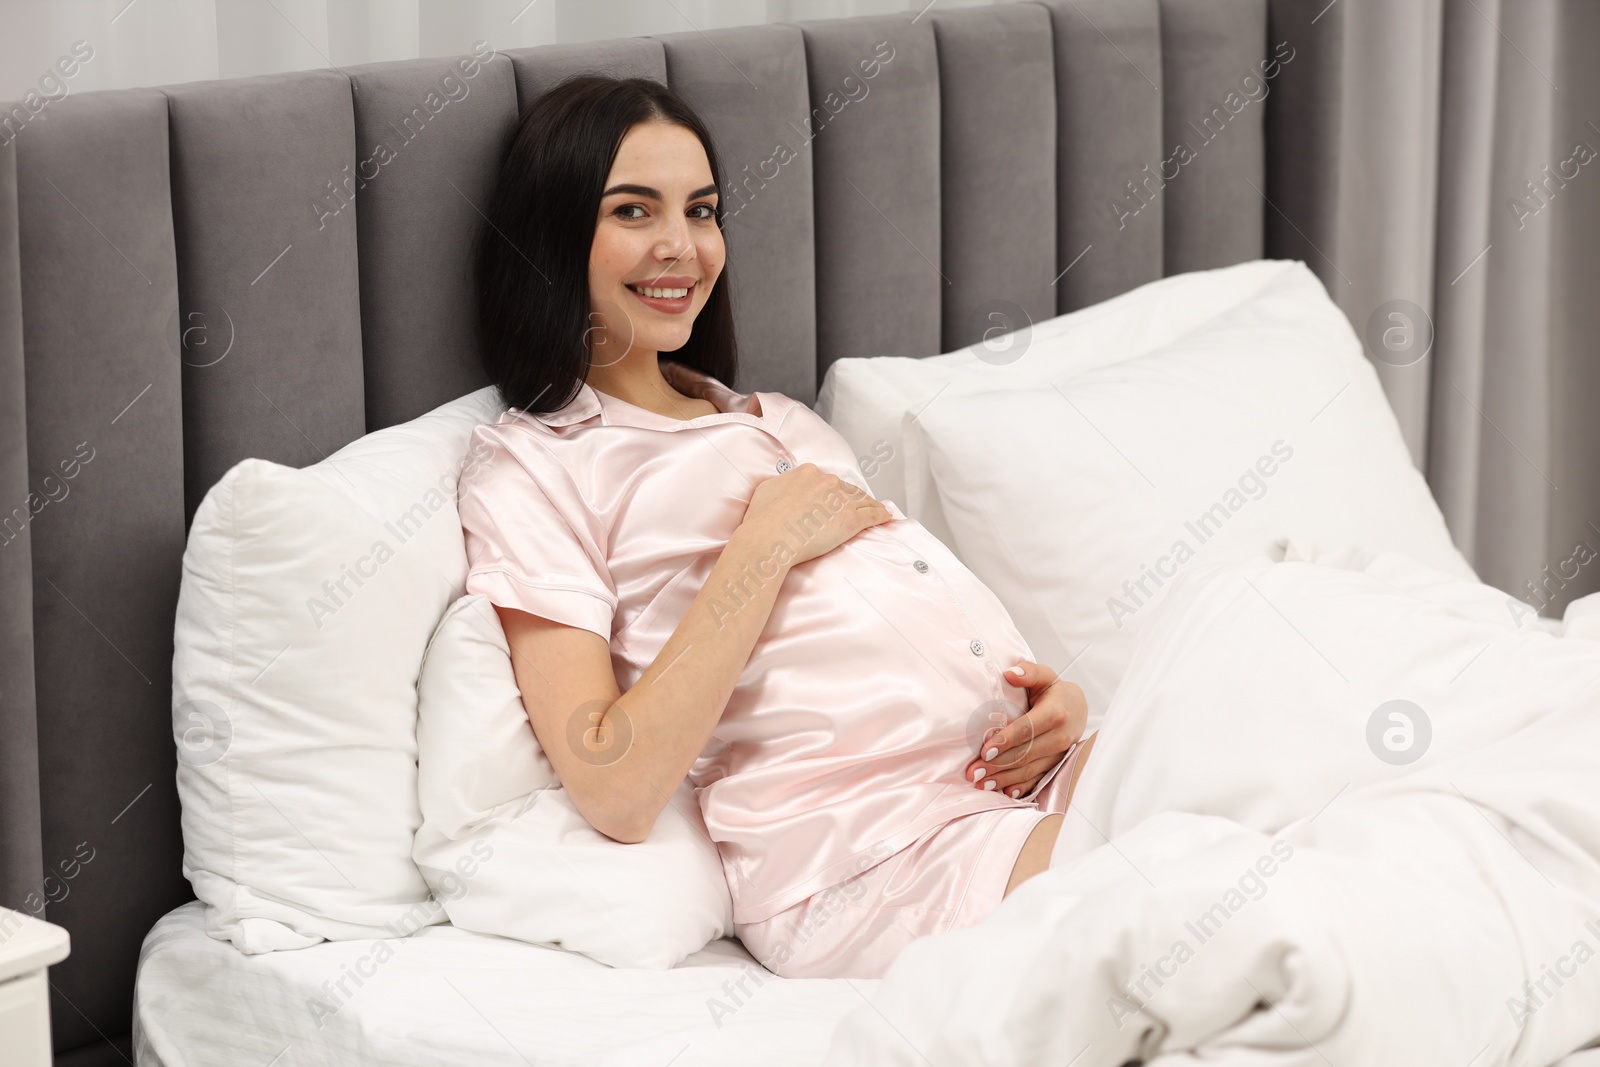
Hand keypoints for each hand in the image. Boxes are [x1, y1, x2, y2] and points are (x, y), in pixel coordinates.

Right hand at [739, 462, 892, 566]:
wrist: (768, 538)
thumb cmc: (762, 519)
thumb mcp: (767, 490)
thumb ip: (781, 485)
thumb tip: (783, 488)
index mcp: (807, 473)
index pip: (826, 480)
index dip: (832, 491)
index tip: (833, 498)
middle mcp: (826, 482)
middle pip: (845, 489)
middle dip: (850, 498)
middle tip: (853, 507)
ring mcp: (840, 500)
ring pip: (861, 500)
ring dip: (869, 505)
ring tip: (877, 510)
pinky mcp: (850, 519)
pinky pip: (872, 515)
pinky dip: (881, 515)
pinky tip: (886, 516)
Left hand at [966, 660, 1087, 797]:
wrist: (1078, 708)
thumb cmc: (1054, 691)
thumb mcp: (1045, 676)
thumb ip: (1029, 671)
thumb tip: (1010, 672)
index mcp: (1055, 713)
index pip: (1028, 729)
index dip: (1007, 740)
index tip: (985, 750)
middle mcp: (1060, 736)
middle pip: (1026, 754)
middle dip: (998, 765)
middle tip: (974, 772)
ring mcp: (1059, 754)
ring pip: (1030, 769)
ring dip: (1004, 779)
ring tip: (981, 784)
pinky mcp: (1056, 764)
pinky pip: (1038, 779)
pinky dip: (1021, 787)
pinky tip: (1005, 793)